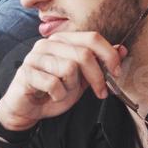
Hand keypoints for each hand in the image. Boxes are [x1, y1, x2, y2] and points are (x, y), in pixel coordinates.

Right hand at [0, 33, 125, 130]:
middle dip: (97, 77)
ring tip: (65, 92)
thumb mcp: (82, 78)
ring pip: (69, 68)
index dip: (108, 55)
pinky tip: (53, 96)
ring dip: (72, 87)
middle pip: (84, 54)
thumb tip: (122, 49)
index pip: (92, 37)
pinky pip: (53, 83)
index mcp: (63, 40)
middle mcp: (48, 44)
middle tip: (100, 92)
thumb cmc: (54, 91)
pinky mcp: (26, 72)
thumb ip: (99, 63)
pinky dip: (58, 95)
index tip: (116, 72)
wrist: (27, 109)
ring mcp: (35, 57)